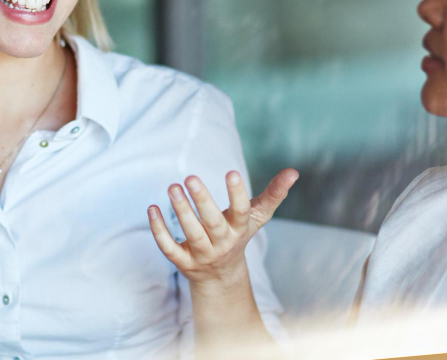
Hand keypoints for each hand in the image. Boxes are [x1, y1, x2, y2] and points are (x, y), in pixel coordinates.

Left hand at [148, 168, 298, 289]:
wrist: (221, 276)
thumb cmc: (238, 234)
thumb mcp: (257, 216)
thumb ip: (274, 194)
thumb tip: (294, 171)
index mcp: (240, 229)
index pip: (242, 211)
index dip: (237, 194)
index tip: (232, 172)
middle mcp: (222, 243)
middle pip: (212, 223)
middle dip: (202, 201)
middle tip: (190, 177)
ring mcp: (202, 254)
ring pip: (191, 234)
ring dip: (180, 211)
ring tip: (172, 187)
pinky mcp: (183, 262)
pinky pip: (169, 248)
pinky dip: (159, 230)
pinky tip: (152, 208)